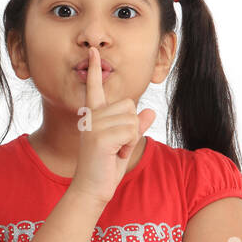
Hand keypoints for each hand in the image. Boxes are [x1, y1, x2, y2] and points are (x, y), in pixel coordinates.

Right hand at [71, 45, 157, 205]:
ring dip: (130, 139)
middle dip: (131, 128)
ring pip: (132, 119)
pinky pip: (130, 131)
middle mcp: (91, 117)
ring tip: (115, 152)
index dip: (95, 69)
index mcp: (93, 116)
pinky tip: (115, 156)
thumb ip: (136, 127)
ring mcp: (93, 126)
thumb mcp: (124, 145)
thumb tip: (150, 111)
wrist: (91, 190)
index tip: (93, 51)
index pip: (94, 88)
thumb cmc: (106, 168)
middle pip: (129, 105)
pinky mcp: (99, 137)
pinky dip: (128, 146)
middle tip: (117, 147)